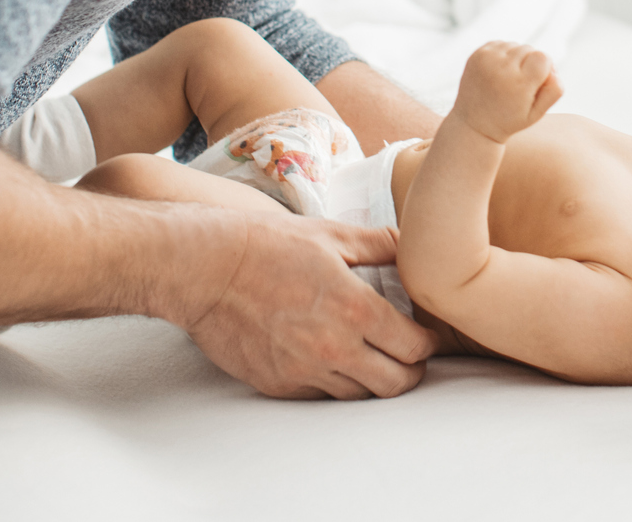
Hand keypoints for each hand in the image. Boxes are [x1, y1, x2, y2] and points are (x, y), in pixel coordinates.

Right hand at [183, 211, 437, 399]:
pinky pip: (321, 396)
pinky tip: (334, 361)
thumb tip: (410, 246)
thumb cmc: (267, 244)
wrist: (204, 269)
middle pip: (396, 384)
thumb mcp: (331, 234)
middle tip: (409, 355)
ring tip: (373, 358)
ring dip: (373, 380)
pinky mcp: (278, 384)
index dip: (427, 342)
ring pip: (359, 395)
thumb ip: (379, 244)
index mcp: (355, 307)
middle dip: (411, 370)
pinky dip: (335, 383)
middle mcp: (334, 347)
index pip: (414, 347)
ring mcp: (304, 371)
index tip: (425, 335)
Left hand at [450, 41, 562, 143]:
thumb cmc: (509, 119)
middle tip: (521, 83)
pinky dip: (504, 55)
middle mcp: (501, 69)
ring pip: (516, 46)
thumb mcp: (537, 113)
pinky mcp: (477, 54)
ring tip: (508, 79)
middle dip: (530, 63)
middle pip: (530, 49)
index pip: (543, 58)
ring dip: (517, 58)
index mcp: (519, 84)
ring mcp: (486, 59)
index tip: (538, 81)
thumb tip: (553, 70)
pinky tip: (498, 72)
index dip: (546, 68)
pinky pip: (501, 44)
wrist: (474, 124)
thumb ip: (554, 91)